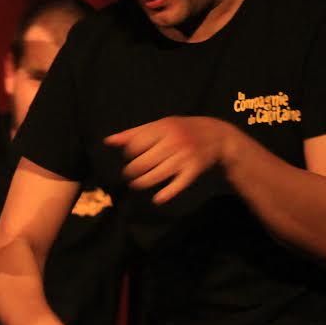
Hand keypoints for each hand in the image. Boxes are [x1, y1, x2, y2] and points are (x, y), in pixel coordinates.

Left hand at [105, 116, 235, 203]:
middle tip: (129, 175)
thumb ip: (134, 133)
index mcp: (163, 128)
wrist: (216, 136)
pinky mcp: (194, 170)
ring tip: (136, 184)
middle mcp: (174, 141)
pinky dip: (166, 194)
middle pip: (143, 162)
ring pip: (156, 175)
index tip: (130, 157)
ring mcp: (184, 156)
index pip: (135, 145)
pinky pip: (177, 185)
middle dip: (131, 172)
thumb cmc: (181, 130)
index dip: (128, 154)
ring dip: (142, 183)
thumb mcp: (159, 126)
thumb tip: (108, 141)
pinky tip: (157, 199)